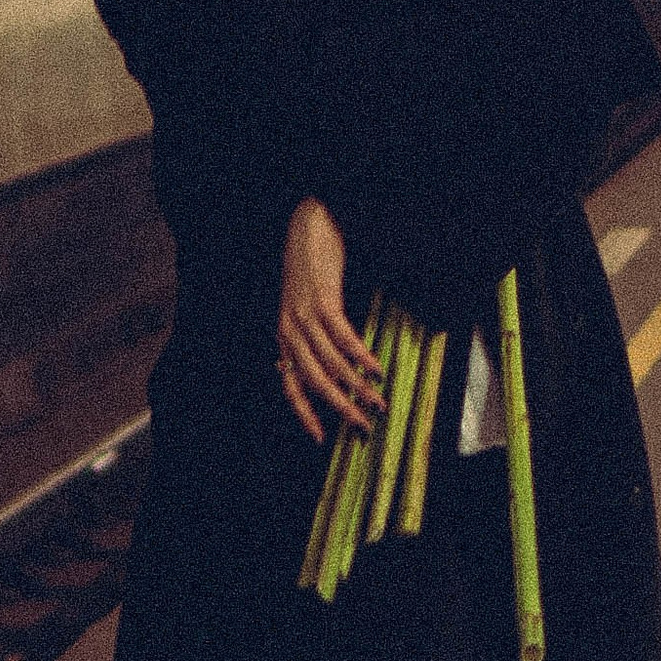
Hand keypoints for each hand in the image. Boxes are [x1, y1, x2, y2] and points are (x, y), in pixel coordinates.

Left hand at [276, 195, 385, 444]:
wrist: (308, 225)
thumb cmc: (309, 265)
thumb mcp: (302, 304)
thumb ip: (309, 334)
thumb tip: (334, 364)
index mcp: (283, 335)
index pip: (290, 385)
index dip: (304, 413)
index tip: (321, 436)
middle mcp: (289, 330)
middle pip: (314, 382)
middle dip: (340, 407)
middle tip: (362, 425)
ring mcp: (304, 316)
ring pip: (331, 364)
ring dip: (357, 386)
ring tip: (377, 400)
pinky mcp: (322, 301)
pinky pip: (343, 338)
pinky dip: (361, 356)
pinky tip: (376, 368)